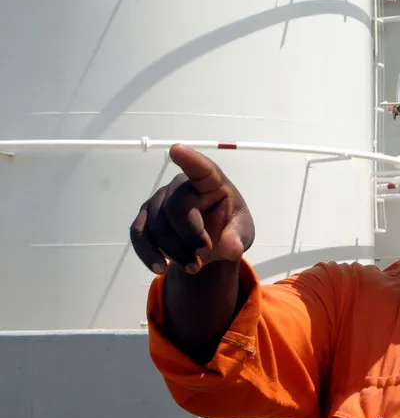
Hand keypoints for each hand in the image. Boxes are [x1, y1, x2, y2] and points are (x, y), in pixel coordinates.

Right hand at [130, 144, 255, 274]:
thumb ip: (238, 238)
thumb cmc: (229, 229)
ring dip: (175, 251)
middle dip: (189, 236)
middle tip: (204, 254)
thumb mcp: (242, 234)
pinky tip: (161, 268)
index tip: (176, 149)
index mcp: (211, 183)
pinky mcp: (145, 218)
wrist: (210, 246)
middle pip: (177, 207)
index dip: (190, 160)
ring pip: (158, 226)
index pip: (201, 169)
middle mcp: (181, 186)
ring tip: (194, 267)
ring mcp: (159, 200)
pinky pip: (139, 235)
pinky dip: (148, 254)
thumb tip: (231, 248)